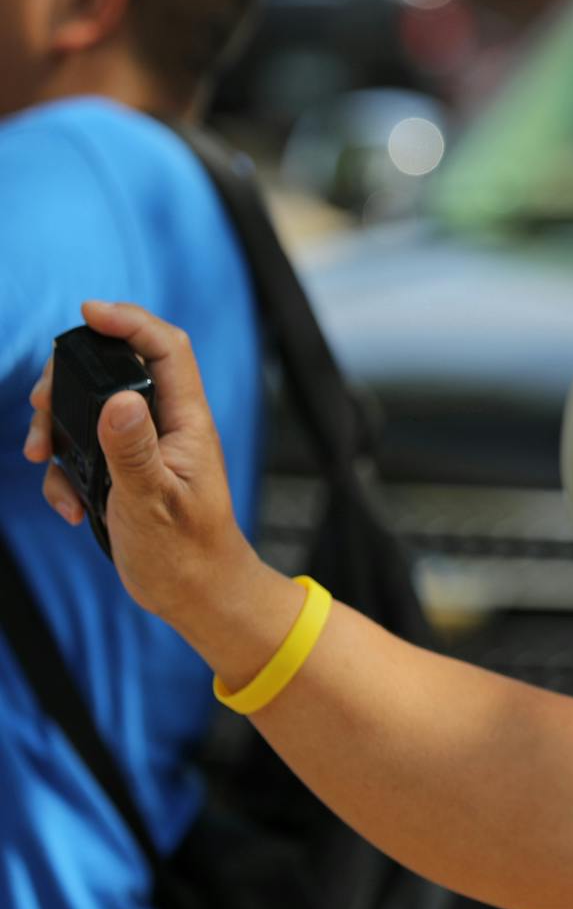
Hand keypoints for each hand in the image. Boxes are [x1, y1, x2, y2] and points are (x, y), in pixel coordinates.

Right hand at [25, 301, 260, 625]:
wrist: (196, 597)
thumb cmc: (187, 553)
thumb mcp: (152, 501)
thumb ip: (133, 450)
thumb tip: (117, 400)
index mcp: (188, 423)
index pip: (166, 349)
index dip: (130, 321)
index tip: (87, 311)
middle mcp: (169, 428)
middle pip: (118, 371)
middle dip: (71, 380)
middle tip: (40, 408)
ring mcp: (147, 449)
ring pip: (93, 412)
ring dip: (58, 430)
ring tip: (39, 458)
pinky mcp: (127, 474)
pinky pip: (86, 454)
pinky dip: (66, 475)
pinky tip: (69, 508)